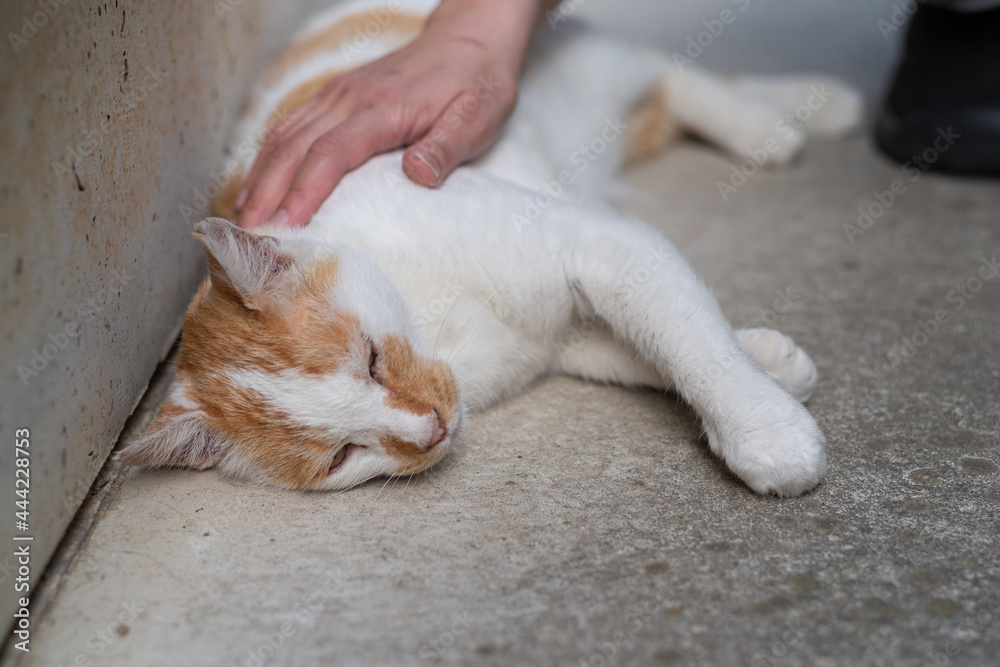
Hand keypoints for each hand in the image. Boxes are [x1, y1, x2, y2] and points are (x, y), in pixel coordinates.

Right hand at [236, 0, 547, 229]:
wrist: (471, 38)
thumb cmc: (477, 83)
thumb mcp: (477, 118)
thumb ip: (446, 148)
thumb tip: (416, 176)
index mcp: (383, 107)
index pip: (332, 153)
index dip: (305, 191)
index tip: (287, 226)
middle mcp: (350, 98)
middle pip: (294, 148)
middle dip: (267, 194)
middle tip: (250, 238)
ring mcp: (338, 94)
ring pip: (284, 136)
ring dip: (260, 179)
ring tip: (243, 221)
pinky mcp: (335, 95)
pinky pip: (291, 126)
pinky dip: (267, 158)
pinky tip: (257, 185)